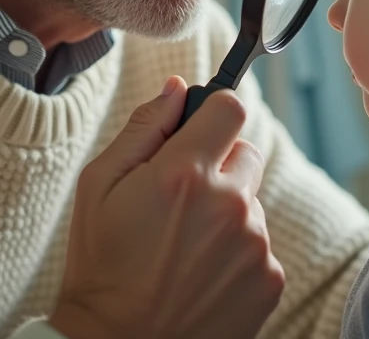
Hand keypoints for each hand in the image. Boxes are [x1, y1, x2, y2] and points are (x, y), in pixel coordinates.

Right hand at [50, 76, 283, 338]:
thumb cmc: (101, 266)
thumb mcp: (98, 187)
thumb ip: (143, 128)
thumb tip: (176, 89)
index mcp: (184, 174)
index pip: (230, 108)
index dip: (212, 114)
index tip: (199, 131)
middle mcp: (229, 204)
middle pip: (247, 153)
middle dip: (218, 167)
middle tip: (180, 202)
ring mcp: (254, 244)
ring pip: (252, 202)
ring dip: (228, 213)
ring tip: (185, 248)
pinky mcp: (270, 279)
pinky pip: (261, 244)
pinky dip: (238, 253)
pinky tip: (202, 274)